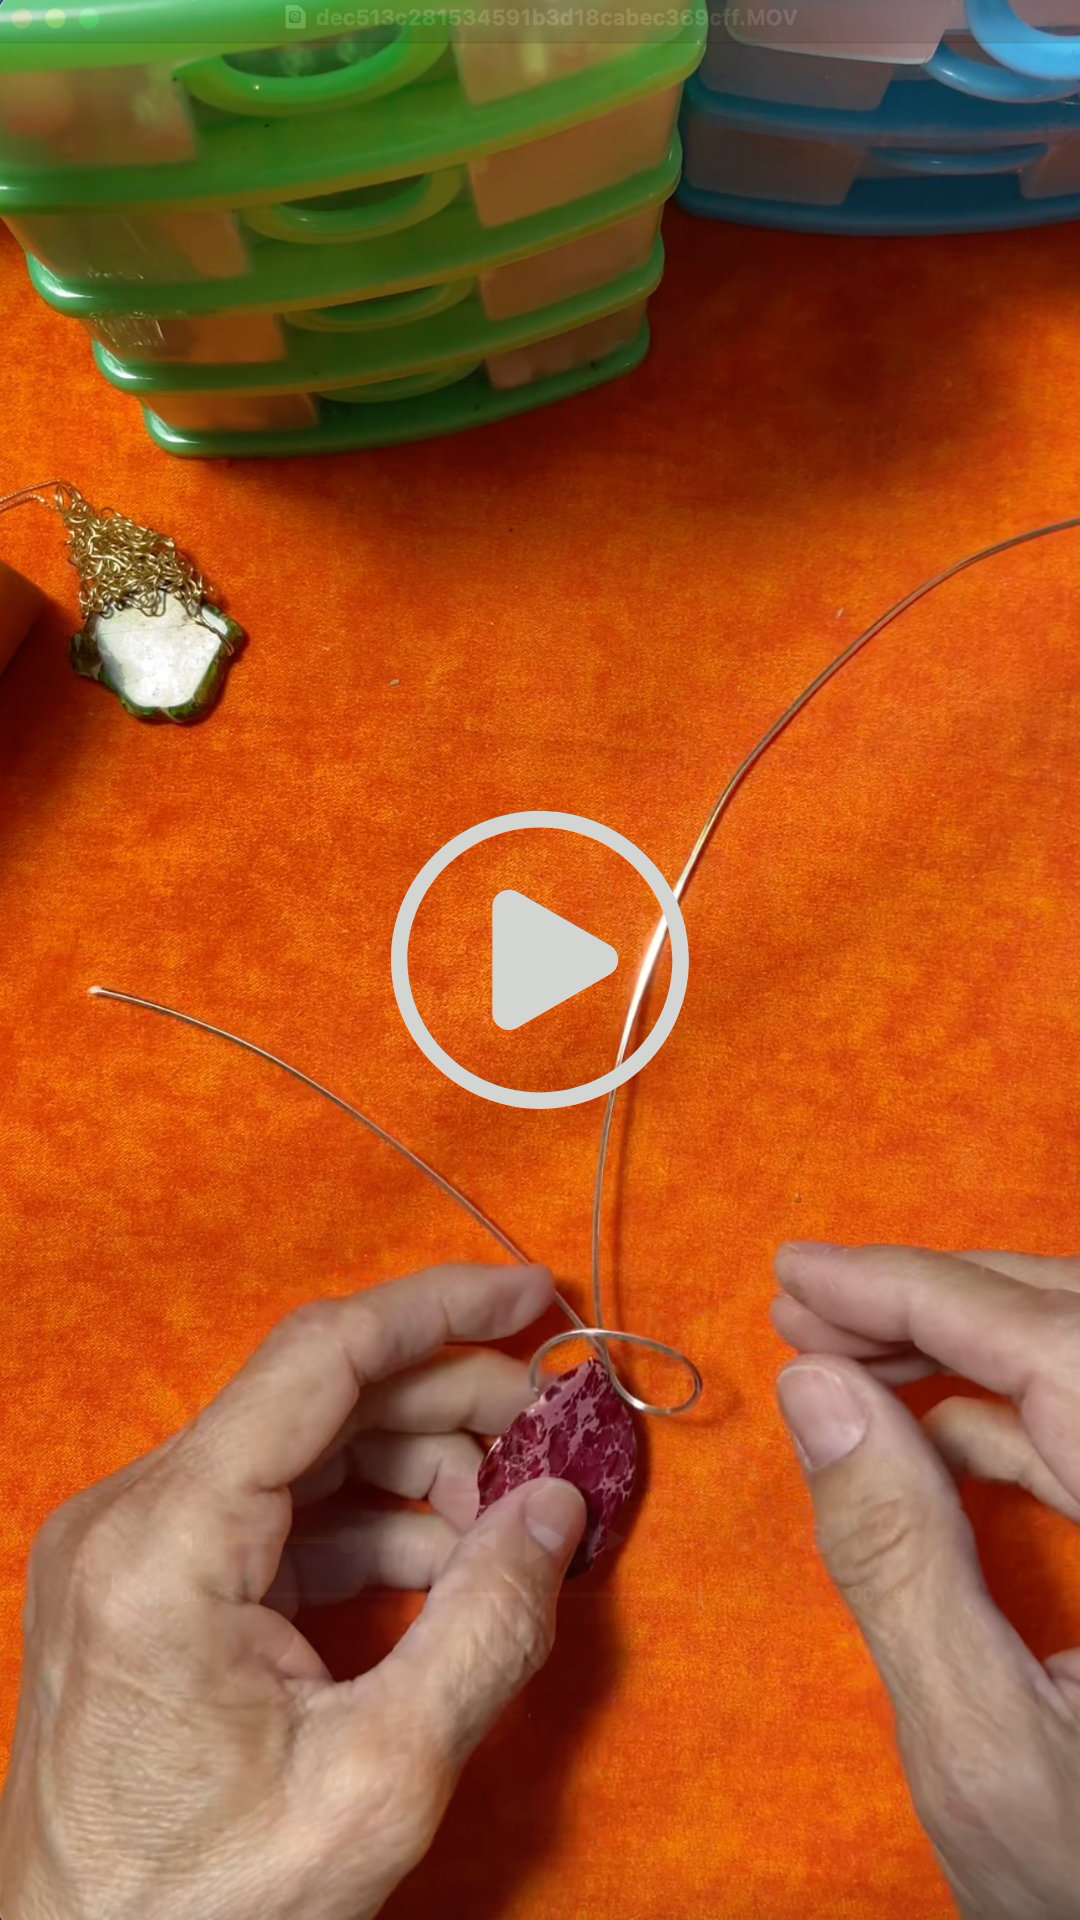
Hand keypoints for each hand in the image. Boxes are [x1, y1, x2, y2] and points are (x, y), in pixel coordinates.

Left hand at [0, 1262, 585, 1919]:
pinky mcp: (145, 1585)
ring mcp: (129, 1548)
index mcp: (166, 1542)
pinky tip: (442, 1562)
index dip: (441, 1311)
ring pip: (298, 1448)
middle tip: (552, 1432)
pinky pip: (271, 1511)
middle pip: (315, 1397)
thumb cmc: (211, 1904)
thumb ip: (485, 1627)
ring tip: (507, 1518)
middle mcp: (130, 1516)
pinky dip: (364, 1522)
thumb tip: (556, 1506)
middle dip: (447, 1401)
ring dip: (413, 1464)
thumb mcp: (379, 1779)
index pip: (320, 1358)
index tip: (537, 1296)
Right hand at [772, 1241, 1079, 1919]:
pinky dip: (1004, 1417)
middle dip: (938, 1298)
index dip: (918, 1290)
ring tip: (838, 1355)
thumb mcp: (979, 1747)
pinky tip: (919, 1431)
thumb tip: (817, 1389)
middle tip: (805, 1305)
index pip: (1056, 1348)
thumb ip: (898, 1558)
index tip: (798, 1274)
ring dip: (965, 1348)